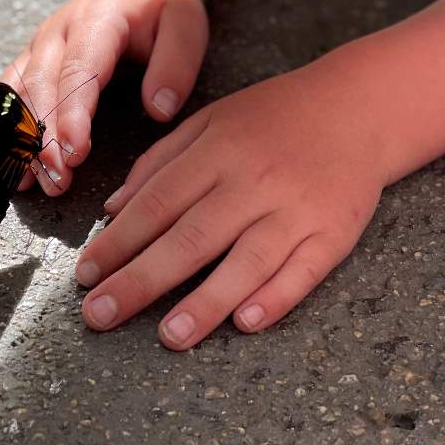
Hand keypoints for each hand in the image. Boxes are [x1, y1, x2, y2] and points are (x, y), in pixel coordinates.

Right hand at [0, 0, 208, 193]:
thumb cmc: (161, 7)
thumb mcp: (186, 23)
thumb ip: (176, 64)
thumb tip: (159, 110)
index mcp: (96, 19)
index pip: (79, 69)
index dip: (72, 112)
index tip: (75, 152)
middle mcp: (57, 32)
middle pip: (41, 86)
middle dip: (44, 137)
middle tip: (58, 181)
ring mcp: (39, 47)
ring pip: (17, 95)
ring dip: (21, 140)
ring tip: (33, 185)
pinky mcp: (30, 62)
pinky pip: (7, 98)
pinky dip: (2, 131)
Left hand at [74, 57, 388, 348]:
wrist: (358, 107)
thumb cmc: (275, 117)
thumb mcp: (213, 120)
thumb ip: (162, 161)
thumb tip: (114, 209)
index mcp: (220, 149)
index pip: (159, 201)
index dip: (120, 240)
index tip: (86, 274)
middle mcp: (255, 180)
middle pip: (192, 236)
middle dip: (141, 279)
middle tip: (99, 315)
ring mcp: (297, 208)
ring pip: (247, 261)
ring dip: (205, 301)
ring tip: (168, 336)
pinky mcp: (334, 232)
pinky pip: (303, 271)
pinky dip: (276, 296)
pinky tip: (246, 322)